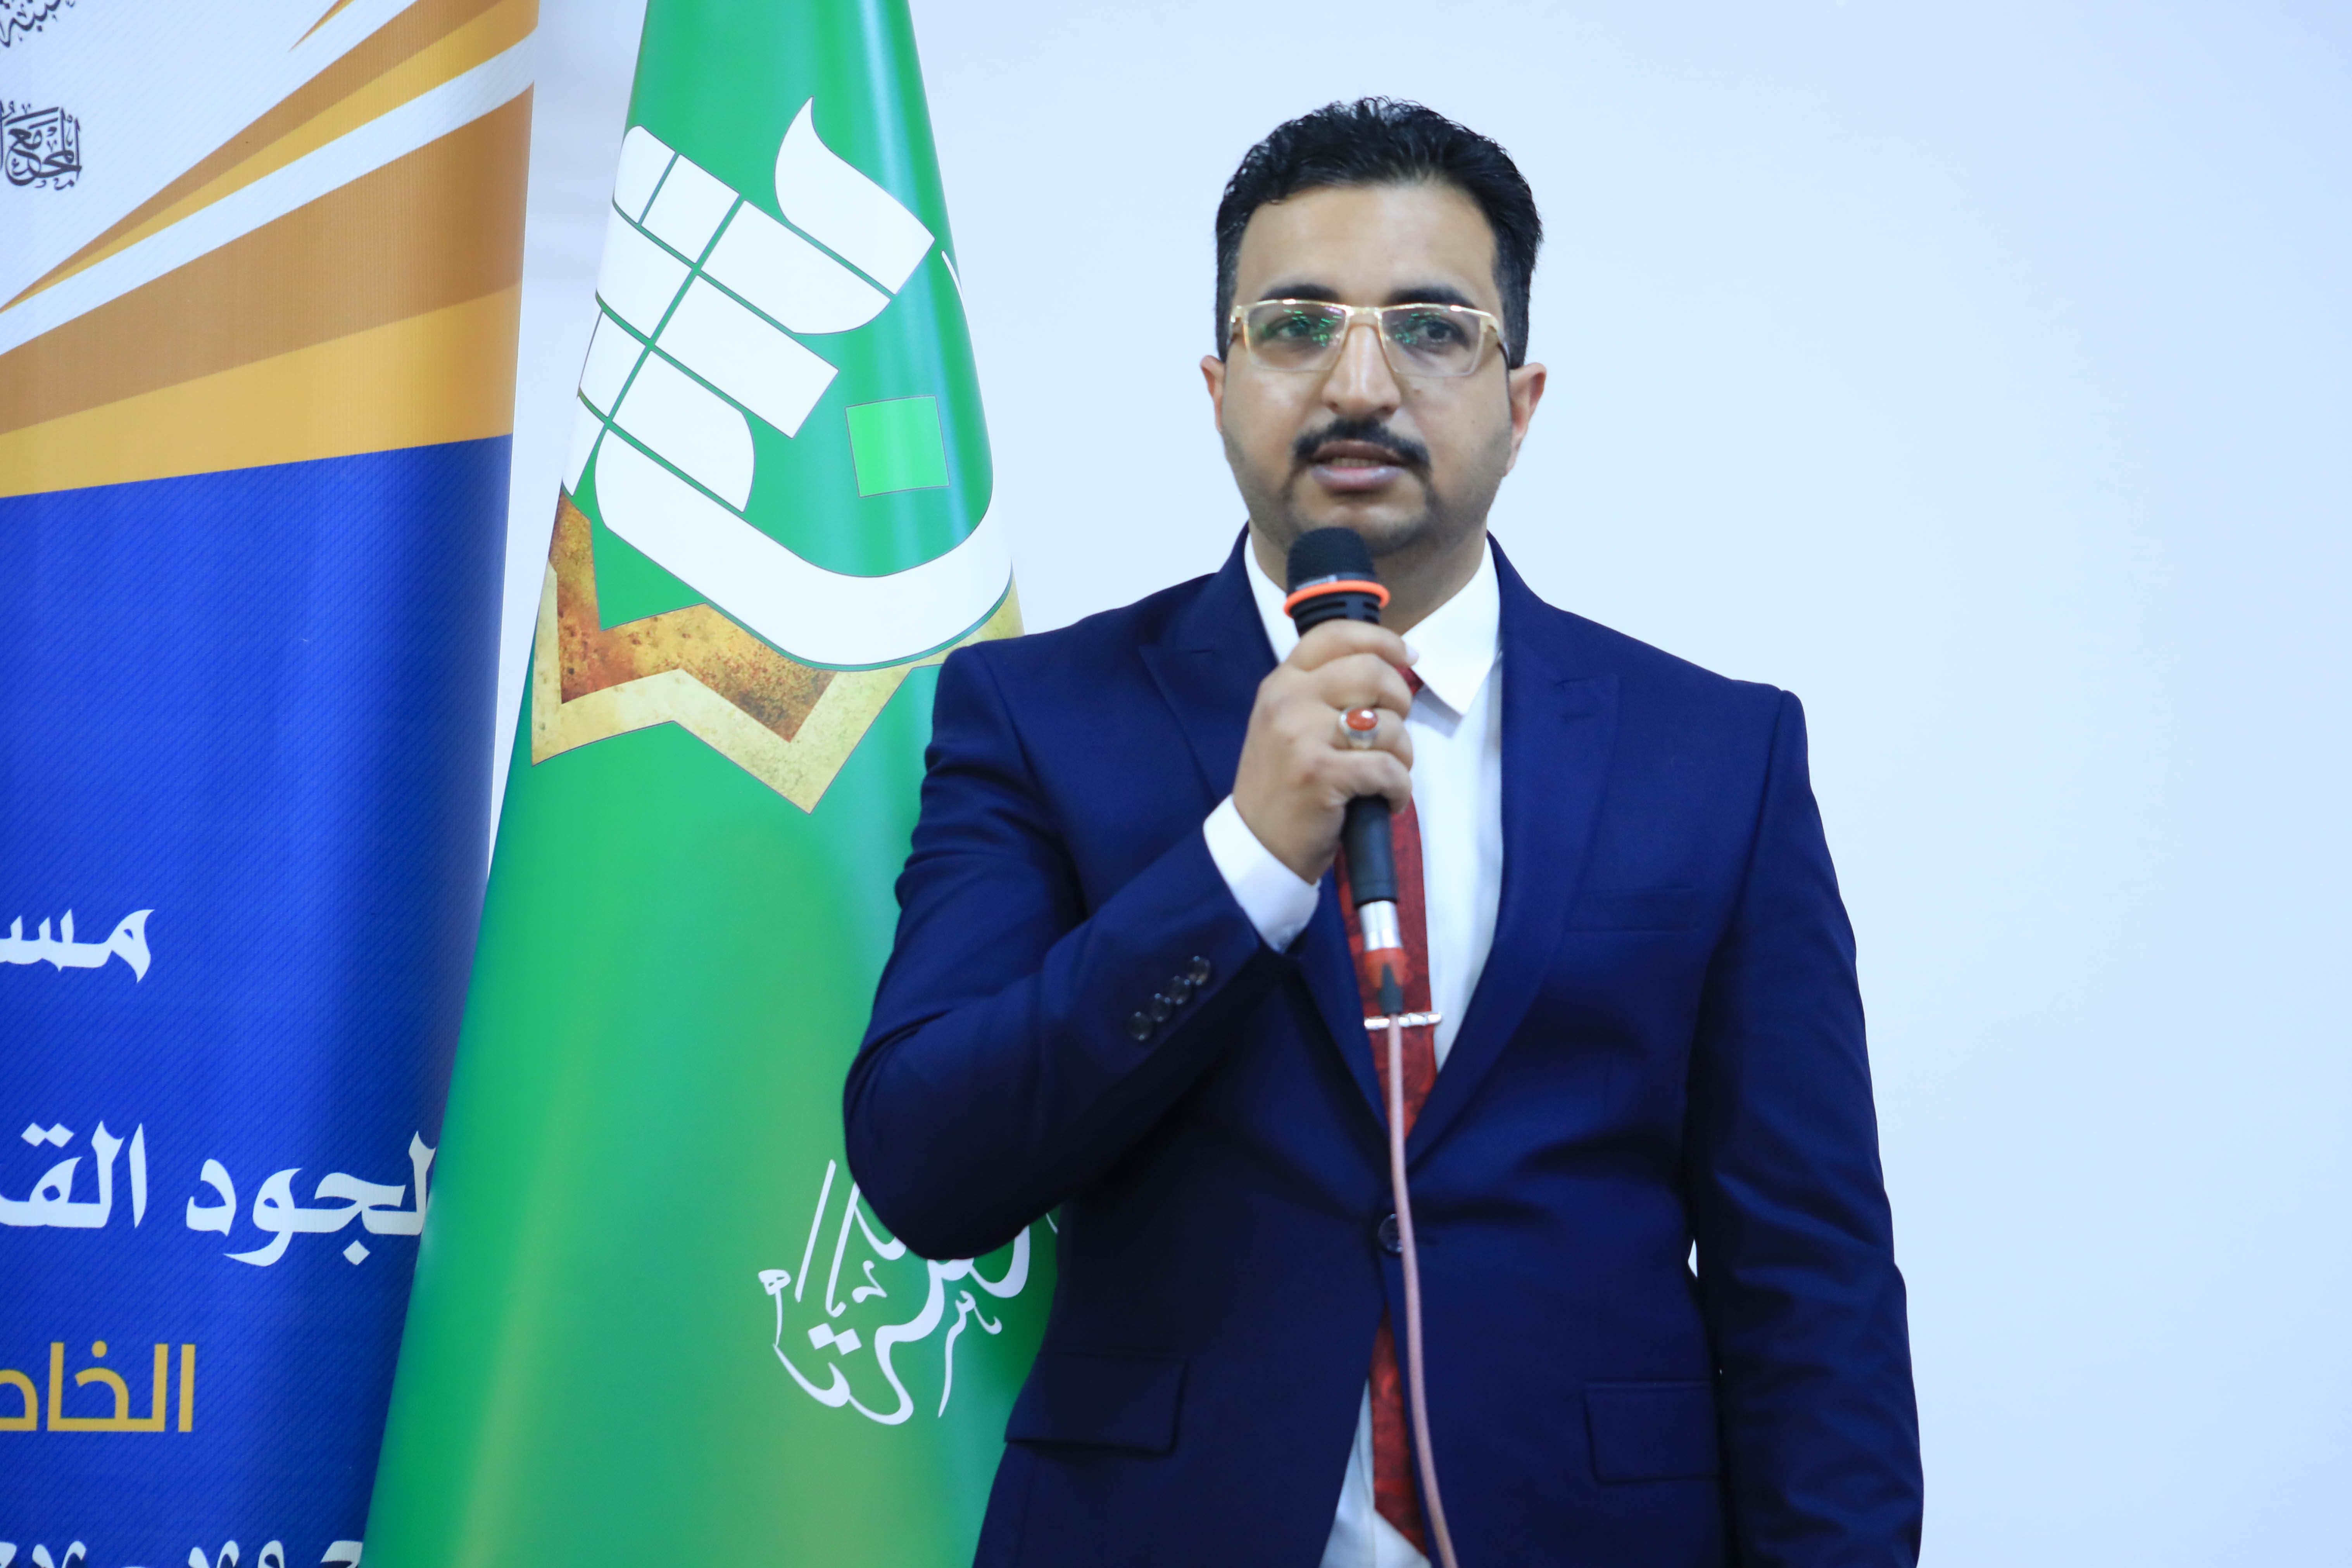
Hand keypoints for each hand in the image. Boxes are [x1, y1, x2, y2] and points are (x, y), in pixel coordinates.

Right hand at [1231, 620, 1416, 882]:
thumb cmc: (1281, 785)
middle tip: (1393, 731)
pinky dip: (1399, 789)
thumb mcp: (1287, 724)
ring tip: (1385, 775)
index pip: (1335, 635)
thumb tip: (1386, 668)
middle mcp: (1288, 700)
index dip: (1382, 641)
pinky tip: (1387, 800)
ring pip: (1387, 724)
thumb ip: (1322, 693)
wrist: (1257, 845)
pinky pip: (1388, 769)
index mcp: (1281, 683)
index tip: (1407, 657)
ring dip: (1402, 754)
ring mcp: (1302, 736)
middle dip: (1400, 701)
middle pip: (1372, 672)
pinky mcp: (1321, 774)